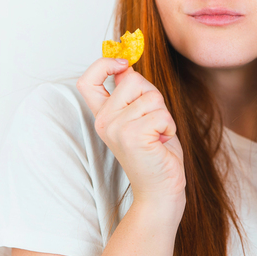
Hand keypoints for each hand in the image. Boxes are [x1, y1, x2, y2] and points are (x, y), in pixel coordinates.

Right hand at [76, 58, 185, 212]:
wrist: (160, 191)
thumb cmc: (156, 154)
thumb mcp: (141, 117)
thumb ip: (132, 94)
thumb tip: (127, 67)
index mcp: (103, 116)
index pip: (88, 80)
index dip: (104, 64)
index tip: (123, 64)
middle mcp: (105, 121)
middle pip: (132, 80)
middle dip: (153, 96)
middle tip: (154, 122)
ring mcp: (117, 128)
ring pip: (151, 97)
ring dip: (164, 115)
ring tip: (157, 135)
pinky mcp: (133, 136)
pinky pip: (161, 114)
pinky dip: (168, 126)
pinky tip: (160, 142)